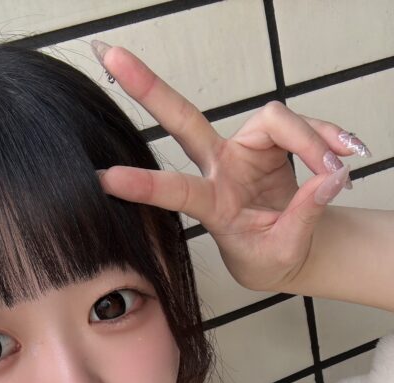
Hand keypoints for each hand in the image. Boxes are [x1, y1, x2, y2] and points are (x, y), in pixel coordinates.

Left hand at [92, 43, 370, 294]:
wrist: (287, 252)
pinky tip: (347, 156)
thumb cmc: (271, 258)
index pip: (177, 191)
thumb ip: (303, 216)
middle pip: (183, 120)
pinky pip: (301, 125)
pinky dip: (328, 139)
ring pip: (276, 119)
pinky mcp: (267, 140)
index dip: (145, 184)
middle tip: (110, 54)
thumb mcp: (284, 252)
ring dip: (313, 141)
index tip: (105, 178)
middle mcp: (220, 169)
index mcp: (214, 206)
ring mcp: (242, 150)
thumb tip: (326, 179)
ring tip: (340, 172)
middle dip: (149, 88)